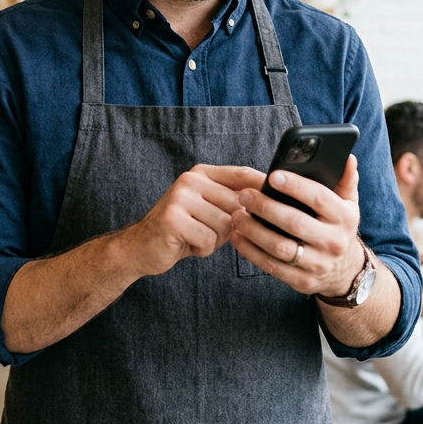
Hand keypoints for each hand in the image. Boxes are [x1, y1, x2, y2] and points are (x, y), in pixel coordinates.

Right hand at [118, 164, 259, 277]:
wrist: (140, 247)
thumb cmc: (182, 230)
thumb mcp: (208, 209)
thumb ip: (231, 201)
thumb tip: (268, 201)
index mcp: (201, 174)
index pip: (241, 174)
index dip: (263, 185)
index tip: (282, 197)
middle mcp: (190, 180)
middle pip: (237, 205)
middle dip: (230, 227)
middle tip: (209, 232)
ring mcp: (180, 198)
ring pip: (225, 225)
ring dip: (215, 240)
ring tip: (196, 237)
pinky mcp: (173, 219)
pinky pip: (207, 240)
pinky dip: (202, 250)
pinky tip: (187, 245)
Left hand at [229, 155, 362, 297]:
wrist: (345, 271)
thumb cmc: (338, 228)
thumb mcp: (348, 204)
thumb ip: (345, 180)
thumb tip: (347, 157)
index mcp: (345, 218)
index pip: (319, 198)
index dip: (295, 186)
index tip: (272, 175)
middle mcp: (333, 242)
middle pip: (294, 222)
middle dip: (265, 207)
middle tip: (244, 195)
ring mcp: (318, 264)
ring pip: (280, 247)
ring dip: (253, 230)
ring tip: (237, 214)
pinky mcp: (302, 281)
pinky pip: (271, 266)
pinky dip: (251, 251)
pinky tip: (238, 236)